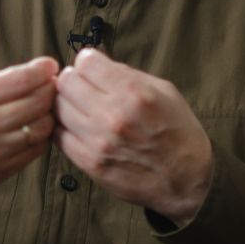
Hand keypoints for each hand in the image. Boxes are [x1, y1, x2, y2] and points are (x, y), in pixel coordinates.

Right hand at [0, 57, 58, 204]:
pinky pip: (33, 153)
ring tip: (42, 108)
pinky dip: (39, 138)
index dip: (43, 70)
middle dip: (49, 90)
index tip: (49, 66)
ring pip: (41, 130)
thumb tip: (28, 74)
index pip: (22, 80)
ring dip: (47, 115)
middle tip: (49, 85)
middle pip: (38, 104)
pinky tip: (31, 128)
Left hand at [54, 48, 211, 226]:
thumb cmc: (178, 131)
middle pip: (66, 82)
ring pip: (58, 107)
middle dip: (73, 79)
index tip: (92, 68)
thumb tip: (96, 64)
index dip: (88, 61)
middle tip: (83, 86)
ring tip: (80, 106)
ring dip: (67, 103)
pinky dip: (64, 127)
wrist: (186, 181)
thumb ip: (127, 74)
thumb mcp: (164, 91)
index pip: (85, 62)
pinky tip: (77, 126)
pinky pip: (58, 135)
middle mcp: (113, 115)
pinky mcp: (89, 163)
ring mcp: (98, 141)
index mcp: (134, 92)